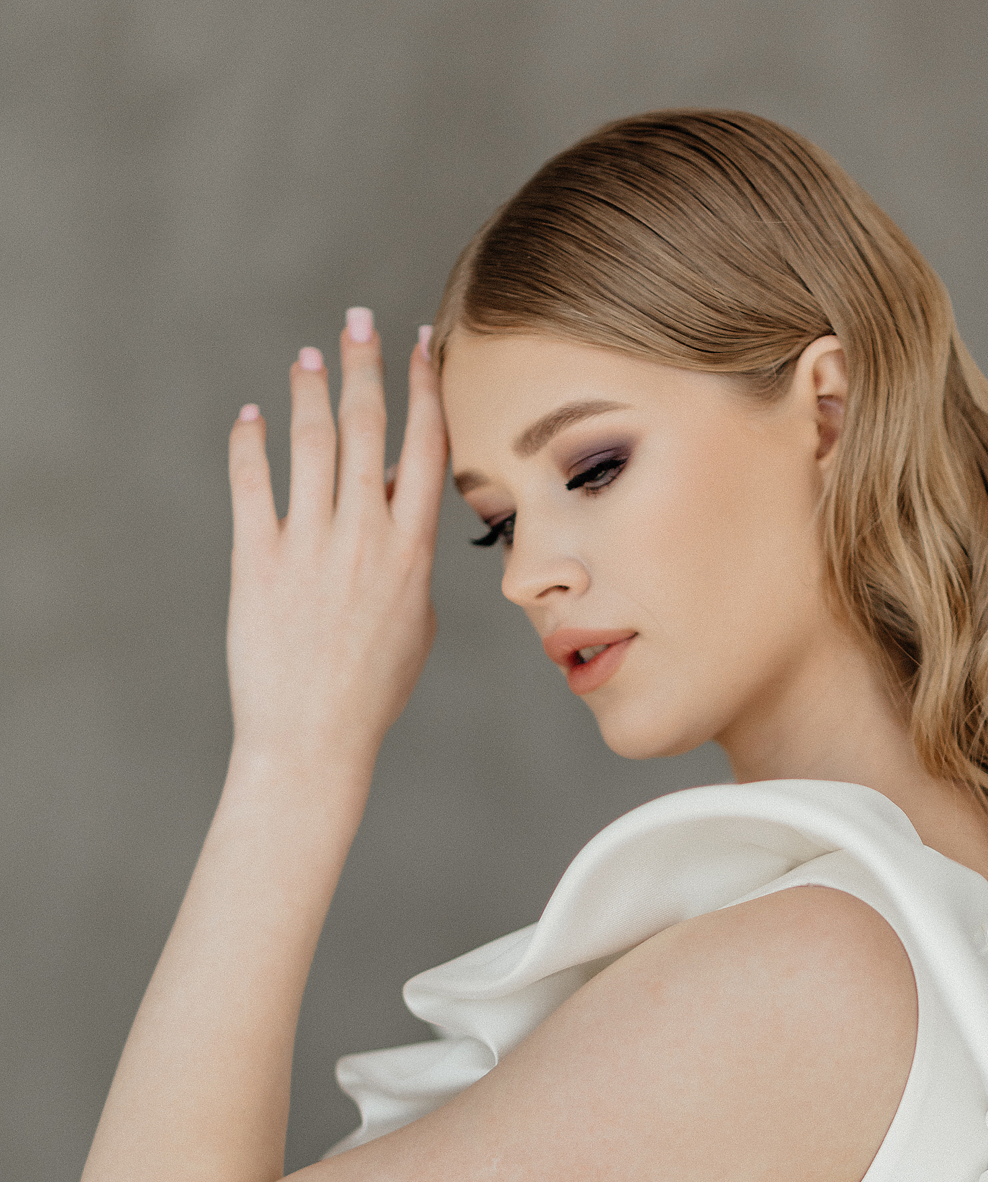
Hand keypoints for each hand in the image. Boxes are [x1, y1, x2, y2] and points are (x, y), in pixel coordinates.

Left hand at [225, 311, 446, 786]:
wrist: (314, 739)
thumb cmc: (371, 690)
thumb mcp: (413, 621)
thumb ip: (409, 556)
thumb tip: (399, 498)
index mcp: (411, 553)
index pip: (424, 450)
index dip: (422, 390)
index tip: (417, 346)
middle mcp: (364, 539)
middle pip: (367, 429)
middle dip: (363, 365)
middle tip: (356, 321)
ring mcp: (310, 546)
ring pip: (311, 443)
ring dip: (309, 391)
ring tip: (307, 356)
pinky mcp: (259, 560)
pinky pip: (252, 483)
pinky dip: (250, 443)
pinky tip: (250, 418)